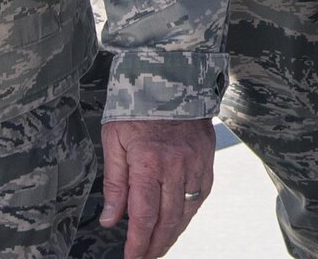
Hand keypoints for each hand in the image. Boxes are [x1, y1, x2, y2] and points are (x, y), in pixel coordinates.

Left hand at [99, 117, 214, 258]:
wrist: (169, 76)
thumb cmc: (136, 106)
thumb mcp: (114, 141)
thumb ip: (115, 184)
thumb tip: (110, 220)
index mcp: (148, 163)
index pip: (144, 216)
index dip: (138, 243)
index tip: (132, 258)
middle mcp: (176, 166)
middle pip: (168, 219)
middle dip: (156, 245)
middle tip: (146, 258)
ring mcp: (195, 162)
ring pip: (187, 210)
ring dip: (173, 233)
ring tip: (160, 245)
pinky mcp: (207, 157)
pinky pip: (201, 193)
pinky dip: (190, 211)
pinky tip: (180, 219)